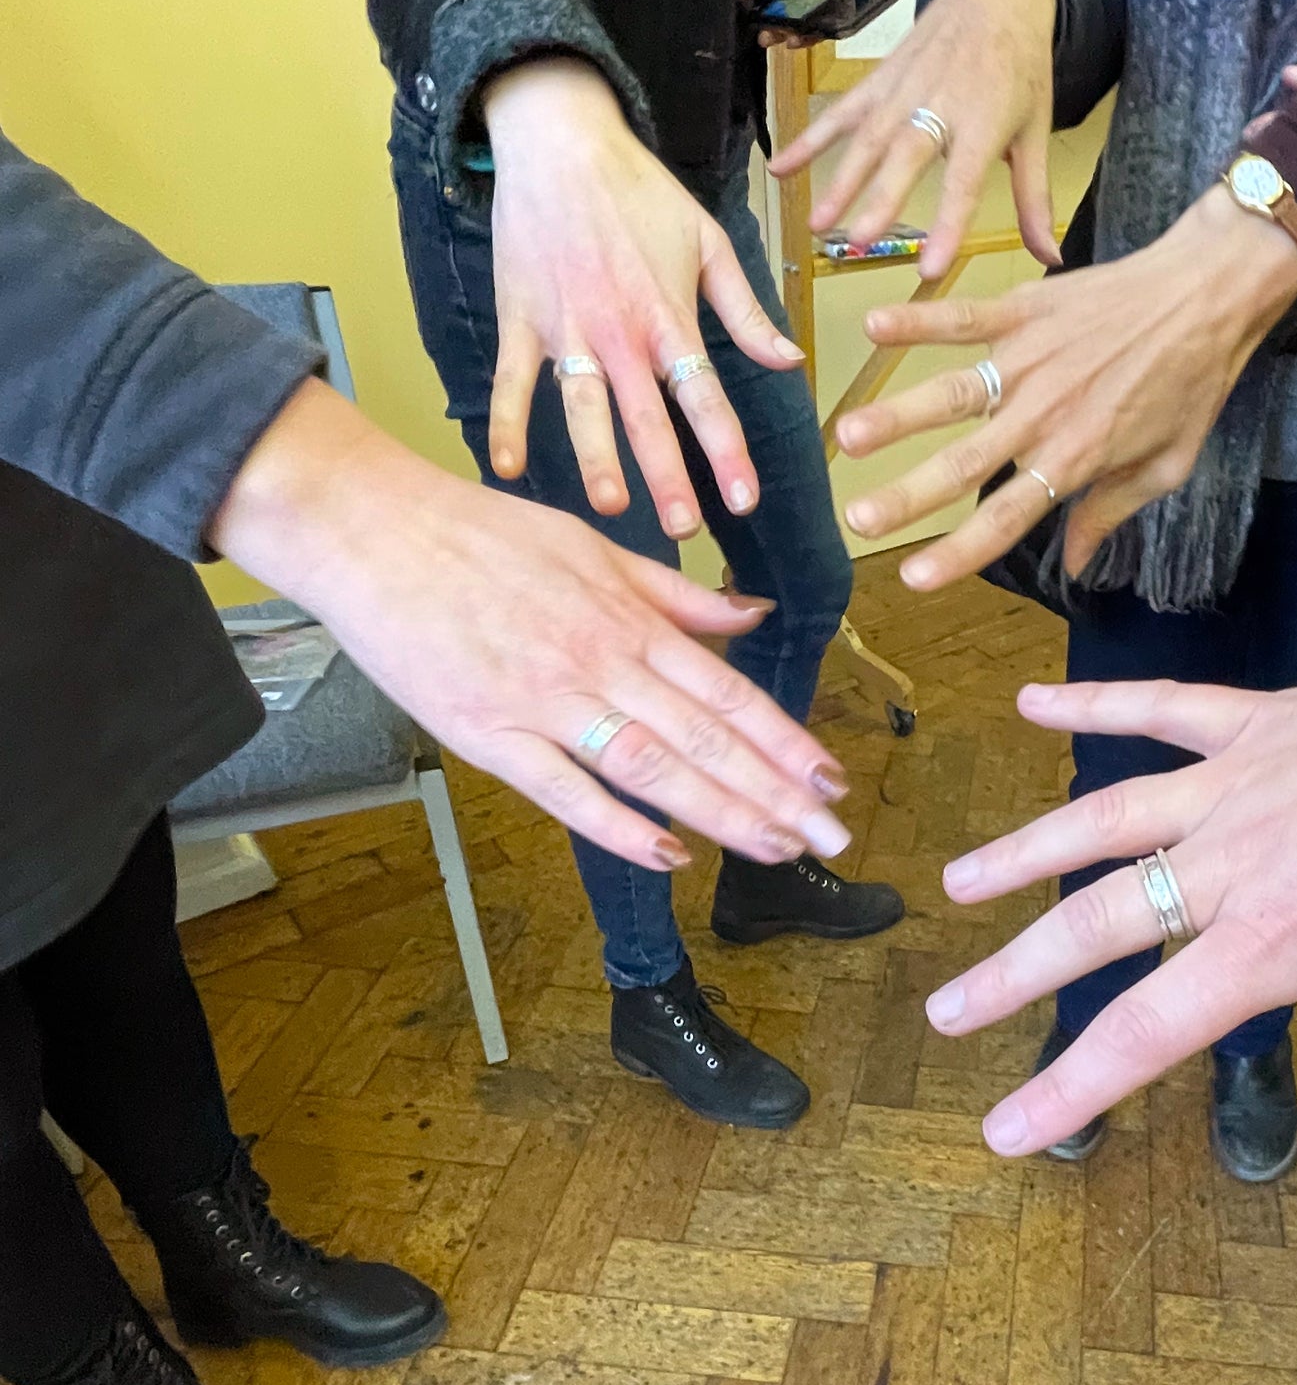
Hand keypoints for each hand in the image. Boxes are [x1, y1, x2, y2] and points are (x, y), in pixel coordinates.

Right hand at [212, 381, 851, 872]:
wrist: (375, 531)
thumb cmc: (482, 534)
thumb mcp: (595, 546)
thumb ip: (676, 595)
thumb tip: (752, 616)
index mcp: (629, 618)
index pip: (727, 693)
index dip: (785, 740)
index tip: (832, 780)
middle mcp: (600, 662)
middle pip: (705, 739)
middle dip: (776, 792)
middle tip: (833, 837)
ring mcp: (545, 702)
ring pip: (652, 768)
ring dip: (721, 812)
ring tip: (777, 849)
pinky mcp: (486, 735)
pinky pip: (565, 790)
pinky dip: (620, 826)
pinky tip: (671, 853)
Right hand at [483, 56, 804, 532]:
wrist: (560, 144)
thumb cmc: (641, 193)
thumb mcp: (709, 243)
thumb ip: (746, 311)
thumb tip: (789, 361)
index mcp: (669, 318)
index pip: (705, 398)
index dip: (727, 451)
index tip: (745, 499)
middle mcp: (620, 333)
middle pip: (648, 418)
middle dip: (668, 476)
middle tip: (685, 530)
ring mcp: (566, 329)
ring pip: (583, 407)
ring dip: (597, 459)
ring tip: (612, 508)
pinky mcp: (520, 319)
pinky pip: (513, 381)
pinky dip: (506, 422)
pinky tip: (505, 468)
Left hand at [742, 0, 864, 47]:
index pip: (849, 5)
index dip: (836, 24)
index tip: (815, 29)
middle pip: (821, 20)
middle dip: (802, 33)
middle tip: (784, 37)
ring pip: (798, 21)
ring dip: (781, 31)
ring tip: (764, 32)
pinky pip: (776, 9)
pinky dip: (762, 12)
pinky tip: (748, 2)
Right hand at [770, 0, 1060, 278]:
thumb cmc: (1020, 68)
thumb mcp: (1036, 131)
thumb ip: (1035, 199)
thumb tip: (1050, 257)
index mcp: (984, 122)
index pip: (965, 182)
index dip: (949, 225)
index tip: (931, 266)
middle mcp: (939, 105)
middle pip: (906, 157)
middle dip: (881, 199)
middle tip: (860, 241)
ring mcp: (903, 90)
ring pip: (867, 139)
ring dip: (839, 181)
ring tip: (819, 223)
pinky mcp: (879, 80)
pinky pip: (840, 112)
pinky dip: (809, 139)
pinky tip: (780, 168)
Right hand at [833, 184, 1296, 591]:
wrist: (1209, 293)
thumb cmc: (1193, 382)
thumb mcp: (1167, 465)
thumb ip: (1110, 512)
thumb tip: (1076, 565)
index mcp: (1076, 458)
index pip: (1007, 517)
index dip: (958, 552)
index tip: (912, 580)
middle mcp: (1044, 414)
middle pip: (963, 464)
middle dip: (905, 496)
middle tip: (855, 520)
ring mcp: (1029, 359)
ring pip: (951, 393)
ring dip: (896, 415)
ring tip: (846, 436)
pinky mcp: (1025, 309)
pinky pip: (962, 317)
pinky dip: (917, 321)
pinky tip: (872, 327)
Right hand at [923, 600, 1296, 1256]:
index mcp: (1280, 942)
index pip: (1146, 1029)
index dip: (1066, 1085)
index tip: (1000, 1130)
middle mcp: (1236, 858)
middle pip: (1097, 921)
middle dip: (1013, 973)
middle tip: (944, 1010)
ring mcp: (1244, 776)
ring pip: (1105, 815)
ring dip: (1025, 850)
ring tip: (957, 879)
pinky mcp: (1269, 714)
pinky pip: (1164, 707)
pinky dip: (1094, 700)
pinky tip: (1031, 698)